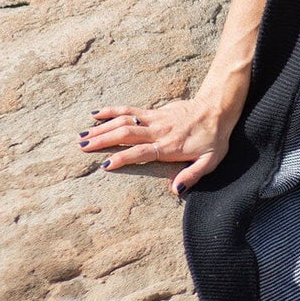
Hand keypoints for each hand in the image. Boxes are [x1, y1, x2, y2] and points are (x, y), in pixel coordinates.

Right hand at [77, 98, 233, 196]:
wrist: (217, 109)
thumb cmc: (214, 138)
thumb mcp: (211, 161)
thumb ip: (193, 175)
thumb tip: (176, 190)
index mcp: (169, 147)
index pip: (141, 153)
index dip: (122, 158)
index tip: (105, 165)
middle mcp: (159, 132)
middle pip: (126, 135)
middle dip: (103, 141)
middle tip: (82, 147)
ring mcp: (155, 120)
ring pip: (124, 121)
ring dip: (102, 128)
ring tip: (82, 135)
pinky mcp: (154, 111)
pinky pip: (130, 110)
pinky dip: (112, 111)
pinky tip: (95, 114)